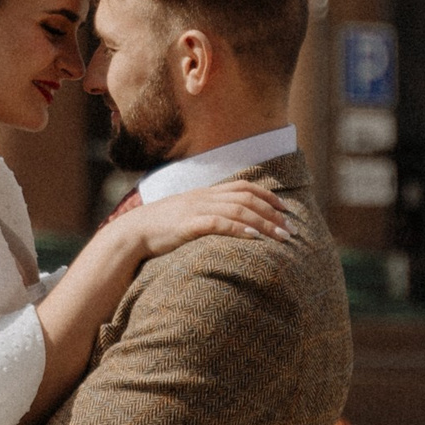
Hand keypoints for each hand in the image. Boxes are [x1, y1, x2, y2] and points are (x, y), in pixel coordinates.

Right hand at [134, 177, 291, 262]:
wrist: (132, 233)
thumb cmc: (160, 229)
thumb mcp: (187, 215)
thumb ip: (207, 215)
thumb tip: (227, 223)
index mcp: (206, 194)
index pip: (243, 187)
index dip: (267, 195)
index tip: (285, 209)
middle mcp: (205, 197)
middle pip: (247, 199)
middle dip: (273, 212)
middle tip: (291, 228)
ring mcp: (197, 209)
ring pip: (239, 210)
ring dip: (264, 223)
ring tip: (281, 236)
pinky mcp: (189, 225)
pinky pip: (219, 224)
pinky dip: (239, 229)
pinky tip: (254, 237)